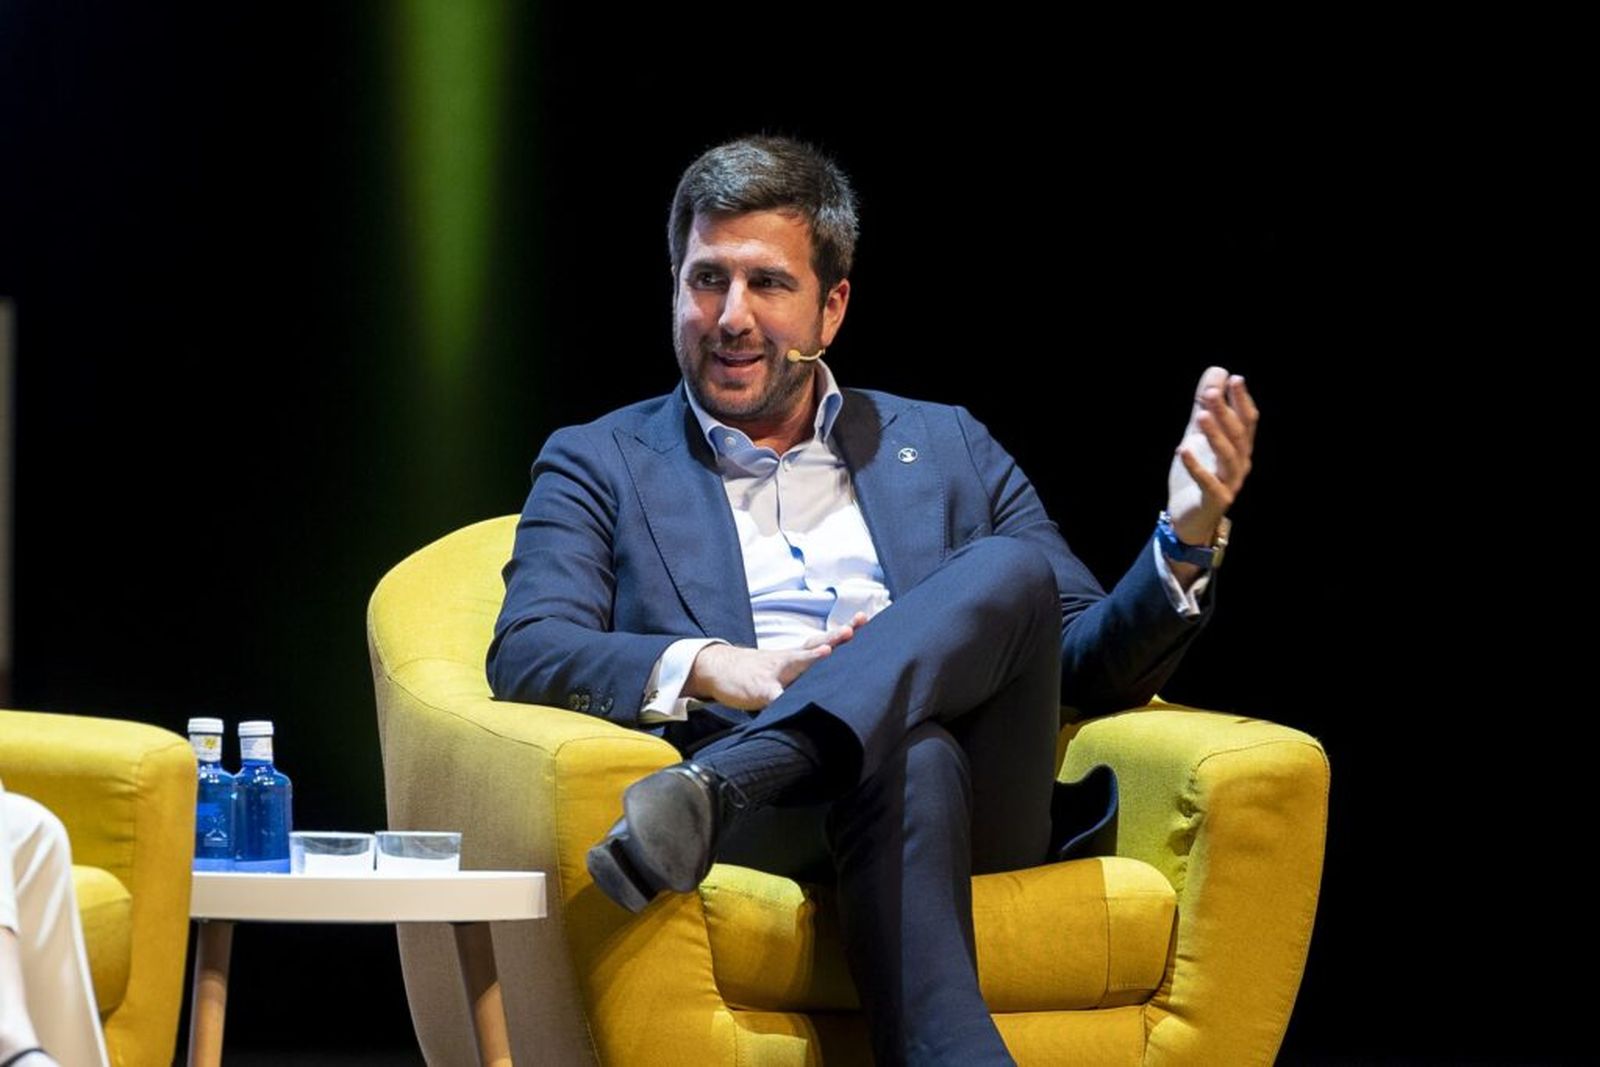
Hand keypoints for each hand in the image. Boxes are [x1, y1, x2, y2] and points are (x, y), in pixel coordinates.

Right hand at [686, 613, 868, 710]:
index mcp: (797, 656)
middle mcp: (789, 660)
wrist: (719, 668)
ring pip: (795, 664)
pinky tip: (787, 699)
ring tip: (826, 651)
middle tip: (851, 630)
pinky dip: (780, 697)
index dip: (843, 632)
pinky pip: (772, 695)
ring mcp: (775, 673)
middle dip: (834, 638)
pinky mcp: (760, 690)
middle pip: (814, 646)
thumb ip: (809, 672)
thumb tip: (839, 676)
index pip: (824, 640)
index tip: (864, 618)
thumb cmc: (760, 671)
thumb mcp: (786, 669)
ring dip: (810, 657)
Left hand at [1166, 367, 1258, 545]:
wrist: (1189, 519)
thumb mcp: (1199, 436)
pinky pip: (1208, 483)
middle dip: (1225, 412)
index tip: (1234, 379)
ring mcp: (1230, 483)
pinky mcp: (1215, 501)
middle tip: (1209, 392)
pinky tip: (1183, 450)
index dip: (1241, 400)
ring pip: (1228, 457)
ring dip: (1215, 435)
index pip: (1247, 421)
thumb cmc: (1198, 474)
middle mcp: (1240, 464)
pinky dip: (1197, 467)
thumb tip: (1216, 371)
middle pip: (1237, 435)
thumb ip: (1206, 406)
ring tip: (1202, 416)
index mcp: (1240, 448)